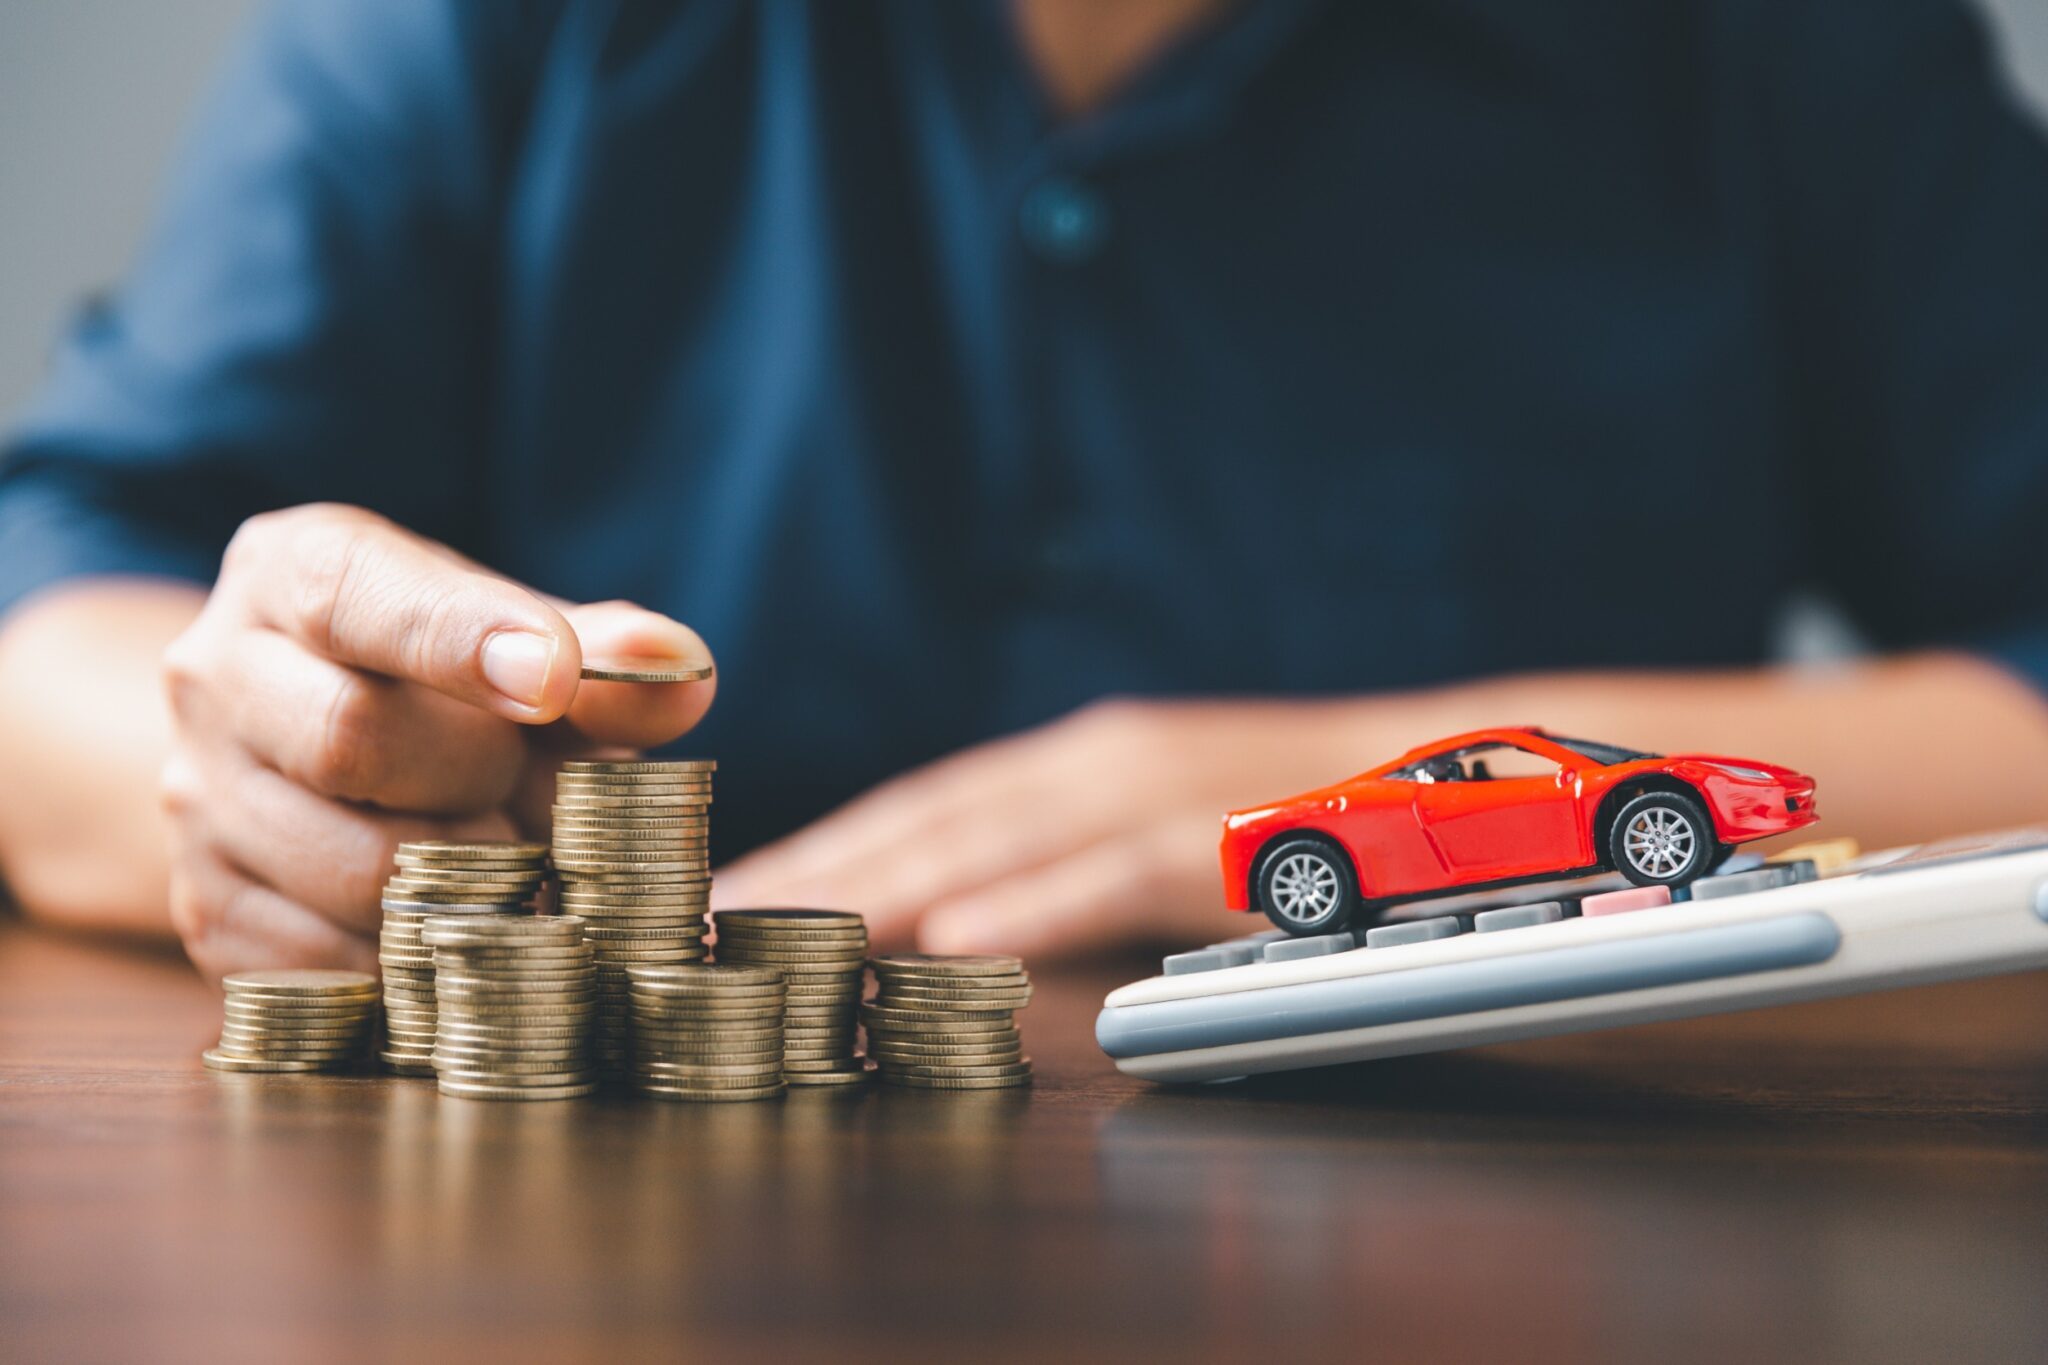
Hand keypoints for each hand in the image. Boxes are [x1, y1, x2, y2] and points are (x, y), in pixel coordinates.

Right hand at [159, 503, 714, 981]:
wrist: (303, 760)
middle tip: (542, 795)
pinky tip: (472, 927)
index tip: (554, 679)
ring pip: (354, 868)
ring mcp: (198, 801)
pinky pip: (337, 961)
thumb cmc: (445, 685)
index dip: (463, 640)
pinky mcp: (209, 913)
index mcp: (292, 573)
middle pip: (352, 737)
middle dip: (482, 778)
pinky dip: (431, 959)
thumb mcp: (523, 645)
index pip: (360, 594)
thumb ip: (604, 658)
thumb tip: (680, 667)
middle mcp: (216, 676)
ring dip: (474, 882)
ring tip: (519, 861)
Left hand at [714, 697, 1389, 958]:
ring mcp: (1178, 784)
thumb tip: (963, 934)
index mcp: (1084, 762)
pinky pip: (1131, 869)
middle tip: (679, 928)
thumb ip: (1074, 875)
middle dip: (803, 872)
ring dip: (876, 881)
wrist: (1502, 769)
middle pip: (925, 817)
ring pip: (1001, 831)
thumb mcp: (1173, 843)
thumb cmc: (1318, 825)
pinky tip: (951, 938)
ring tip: (761, 933)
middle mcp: (1107, 756)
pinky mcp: (1251, 833)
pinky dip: (1040, 898)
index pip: (917, 811)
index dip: (808, 854)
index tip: (706, 909)